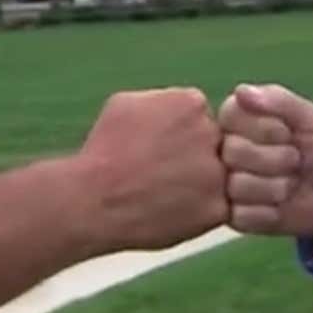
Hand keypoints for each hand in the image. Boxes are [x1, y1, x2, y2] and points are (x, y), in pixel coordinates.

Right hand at [76, 89, 228, 251]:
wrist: (93, 199)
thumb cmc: (103, 150)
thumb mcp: (126, 104)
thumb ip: (161, 100)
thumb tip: (175, 103)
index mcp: (192, 103)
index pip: (200, 117)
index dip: (181, 135)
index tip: (161, 149)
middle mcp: (211, 132)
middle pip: (215, 144)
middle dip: (195, 158)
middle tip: (165, 173)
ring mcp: (217, 172)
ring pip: (219, 177)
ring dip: (201, 185)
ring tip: (167, 194)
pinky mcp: (217, 208)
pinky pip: (217, 208)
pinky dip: (199, 213)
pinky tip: (173, 212)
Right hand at [217, 83, 312, 245]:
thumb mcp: (311, 118)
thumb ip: (279, 101)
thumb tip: (241, 91)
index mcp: (237, 119)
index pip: (231, 116)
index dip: (267, 129)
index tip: (290, 133)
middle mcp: (226, 150)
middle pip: (233, 152)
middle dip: (276, 159)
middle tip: (296, 161)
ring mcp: (227, 184)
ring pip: (237, 186)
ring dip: (276, 187)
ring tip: (291, 185)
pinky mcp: (235, 216)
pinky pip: (241, 215)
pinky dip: (270, 213)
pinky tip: (282, 208)